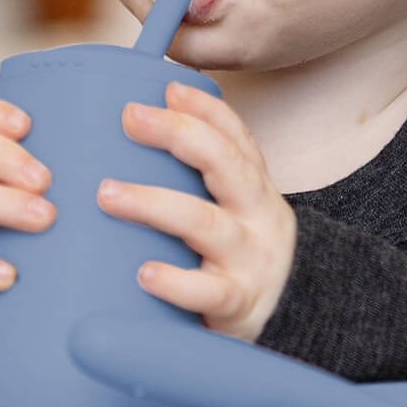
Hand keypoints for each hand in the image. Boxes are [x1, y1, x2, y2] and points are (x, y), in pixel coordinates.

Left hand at [96, 82, 296, 342]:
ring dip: (155, 204)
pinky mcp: (237, 304)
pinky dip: (176, 282)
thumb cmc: (243, 253)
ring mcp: (249, 259)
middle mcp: (257, 215)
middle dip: (180, 135)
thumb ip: (202, 172)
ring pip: (205, 224)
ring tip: (108, 194)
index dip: (206, 108)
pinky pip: (208, 292)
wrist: (298, 319)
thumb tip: (142, 121)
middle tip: (130, 117)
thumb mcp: (236, 206)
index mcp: (253, 187)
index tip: (169, 87)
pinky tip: (144, 274)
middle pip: (226, 164)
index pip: (236, 136)